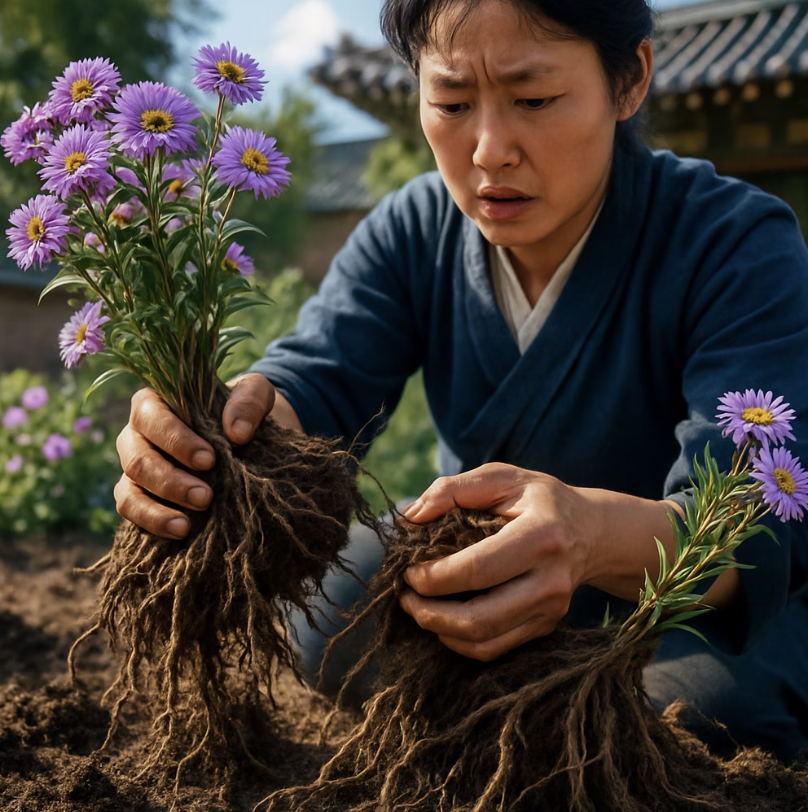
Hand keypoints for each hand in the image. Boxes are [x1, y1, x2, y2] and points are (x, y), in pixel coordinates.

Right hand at [114, 373, 275, 538]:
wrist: (245, 437)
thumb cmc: (242, 409)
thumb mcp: (256, 393)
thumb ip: (249, 401)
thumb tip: (237, 433)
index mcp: (155, 402)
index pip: (151, 417)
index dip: (176, 440)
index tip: (209, 460)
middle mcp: (136, 434)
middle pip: (137, 458)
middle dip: (171, 481)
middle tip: (205, 498)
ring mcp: (134, 466)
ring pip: (129, 489)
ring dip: (157, 509)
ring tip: (186, 525)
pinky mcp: (137, 493)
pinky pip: (130, 510)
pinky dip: (151, 522)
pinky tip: (180, 531)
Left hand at [398, 463, 591, 660]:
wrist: (592, 532)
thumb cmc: (538, 500)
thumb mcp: (502, 478)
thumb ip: (452, 490)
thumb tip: (408, 519)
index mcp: (542, 535)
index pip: (478, 568)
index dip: (434, 576)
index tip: (409, 569)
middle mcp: (551, 581)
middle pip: (480, 617)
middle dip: (430, 612)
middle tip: (405, 596)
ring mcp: (551, 610)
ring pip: (484, 641)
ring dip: (440, 630)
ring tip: (417, 608)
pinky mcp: (545, 627)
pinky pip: (494, 649)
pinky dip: (459, 640)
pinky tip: (442, 620)